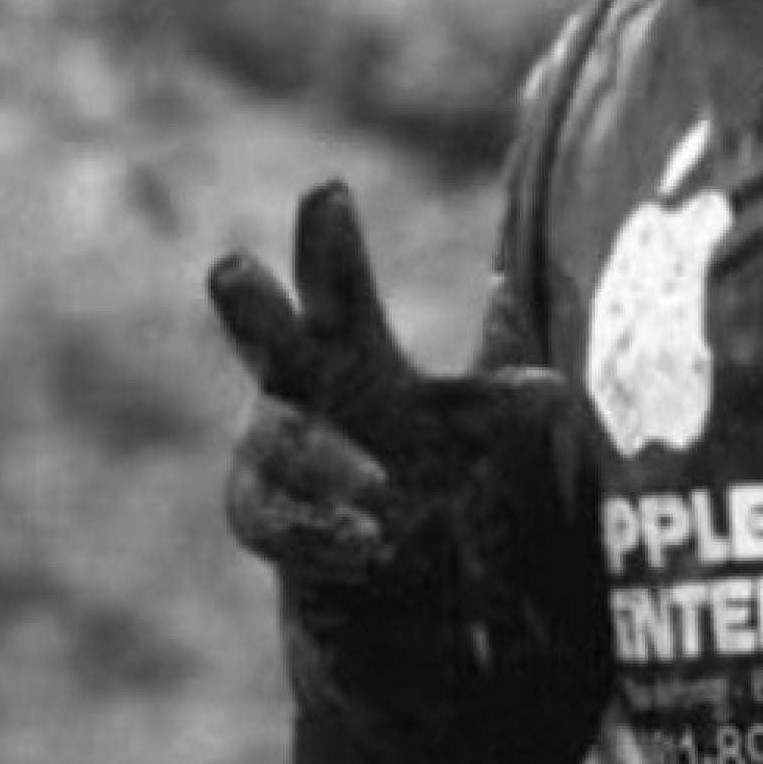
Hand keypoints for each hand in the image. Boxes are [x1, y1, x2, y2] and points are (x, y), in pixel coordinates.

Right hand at [208, 180, 586, 589]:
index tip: (329, 190)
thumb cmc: (428, 464)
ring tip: (386, 490)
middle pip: (266, 336)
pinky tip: (369, 543)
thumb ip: (500, 380)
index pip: (336, 283)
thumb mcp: (472, 418)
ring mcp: (270, 451)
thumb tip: (532, 334)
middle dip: (250, 305)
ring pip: (286, 443)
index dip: (329, 241)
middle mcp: (295, 386)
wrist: (397, 573)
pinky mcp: (260, 515)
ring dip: (333, 465)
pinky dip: (323, 531)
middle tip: (230, 268)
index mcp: (345, 345)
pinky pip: (277, 520)